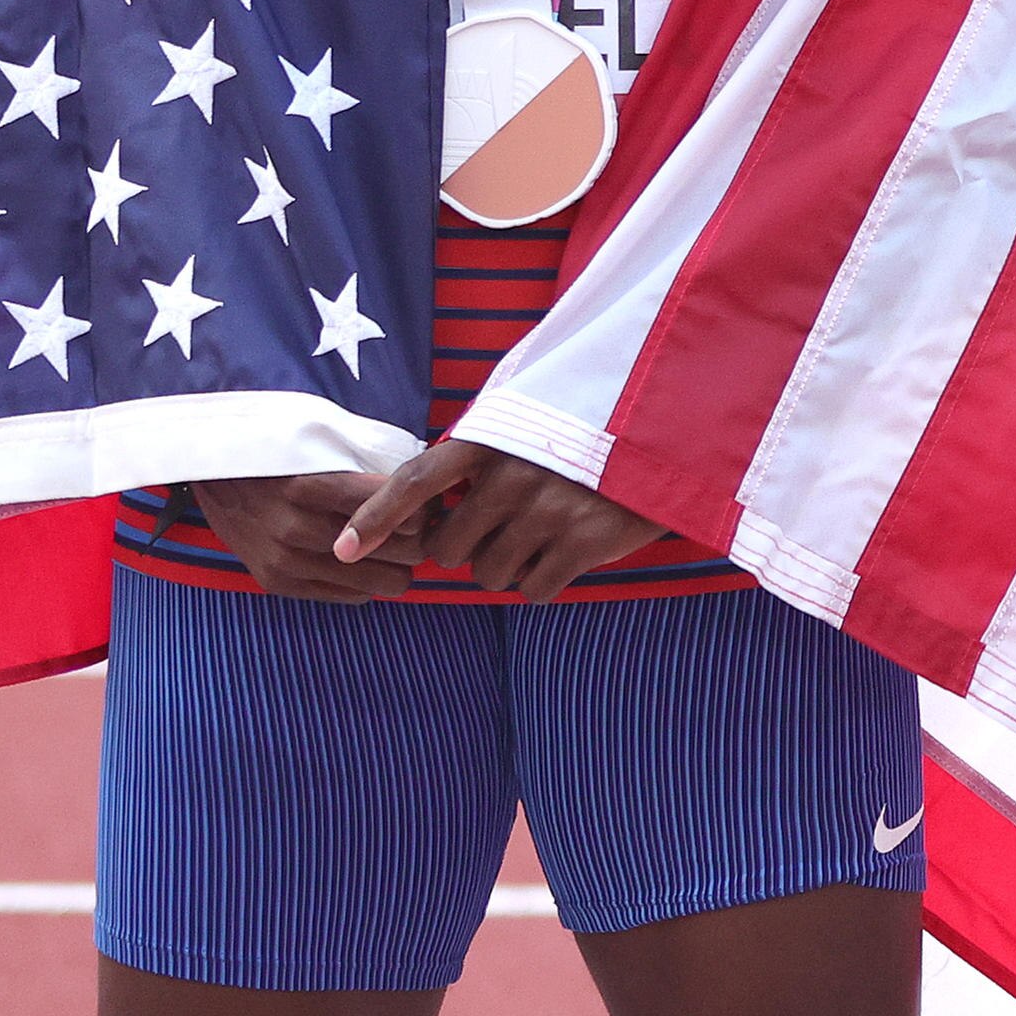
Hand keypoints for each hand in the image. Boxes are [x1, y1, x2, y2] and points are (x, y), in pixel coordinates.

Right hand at [185, 471, 419, 601]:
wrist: (212, 477)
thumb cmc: (277, 456)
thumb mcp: (319, 445)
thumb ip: (366, 467)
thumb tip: (425, 488)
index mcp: (311, 485)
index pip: (396, 508)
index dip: (421, 506)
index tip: (422, 502)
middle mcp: (297, 528)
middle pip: (400, 551)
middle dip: (416, 540)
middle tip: (414, 529)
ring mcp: (285, 561)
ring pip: (382, 582)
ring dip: (395, 566)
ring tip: (392, 548)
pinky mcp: (278, 583)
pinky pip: (352, 596)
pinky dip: (365, 581)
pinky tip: (360, 561)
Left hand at [336, 438, 672, 600]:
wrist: (674, 429)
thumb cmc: (594, 431)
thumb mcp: (534, 425)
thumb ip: (484, 456)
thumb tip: (431, 511)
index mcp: (494, 438)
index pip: (415, 480)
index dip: (374, 518)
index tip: (341, 551)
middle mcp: (513, 475)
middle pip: (449, 549)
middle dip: (466, 551)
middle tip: (498, 533)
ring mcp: (549, 511)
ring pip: (489, 575)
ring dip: (506, 568)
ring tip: (542, 537)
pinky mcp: (585, 542)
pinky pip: (532, 590)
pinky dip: (543, 581)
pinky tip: (568, 552)